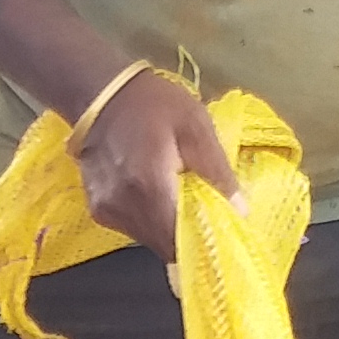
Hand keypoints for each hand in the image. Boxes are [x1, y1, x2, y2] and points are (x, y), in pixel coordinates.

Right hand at [73, 68, 235, 258]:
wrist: (101, 92)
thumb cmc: (153, 104)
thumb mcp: (196, 127)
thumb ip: (217, 172)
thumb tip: (239, 211)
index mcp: (150, 186)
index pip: (180, 240)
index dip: (203, 245)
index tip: (220, 238)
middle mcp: (124, 206)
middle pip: (164, 246)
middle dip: (188, 238)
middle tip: (205, 218)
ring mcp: (107, 211)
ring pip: (148, 240)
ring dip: (168, 230)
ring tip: (182, 204)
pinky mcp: (98, 210)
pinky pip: (133, 228)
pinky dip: (151, 221)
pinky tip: (157, 197)